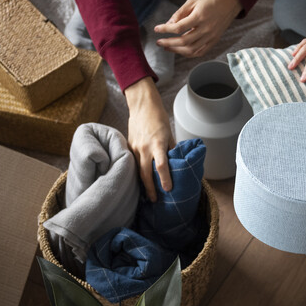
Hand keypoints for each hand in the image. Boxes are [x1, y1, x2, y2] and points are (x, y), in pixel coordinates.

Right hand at [124, 78, 174, 201]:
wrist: (142, 106)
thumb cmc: (158, 118)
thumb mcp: (169, 133)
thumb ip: (171, 149)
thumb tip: (177, 163)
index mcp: (157, 143)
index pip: (162, 165)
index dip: (165, 179)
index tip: (168, 189)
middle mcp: (144, 147)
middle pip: (146, 173)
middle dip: (150, 188)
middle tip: (154, 200)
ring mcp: (134, 148)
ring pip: (137, 170)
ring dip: (142, 184)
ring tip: (147, 196)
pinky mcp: (128, 147)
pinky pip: (133, 163)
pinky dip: (136, 173)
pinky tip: (139, 182)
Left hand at [153, 0, 241, 57]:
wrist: (231, 1)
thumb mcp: (193, 1)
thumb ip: (180, 13)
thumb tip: (169, 24)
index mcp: (199, 16)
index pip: (178, 27)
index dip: (165, 30)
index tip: (157, 29)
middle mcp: (206, 29)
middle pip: (184, 41)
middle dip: (169, 43)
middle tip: (159, 42)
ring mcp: (211, 36)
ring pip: (191, 50)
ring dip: (177, 50)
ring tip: (168, 47)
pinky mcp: (215, 40)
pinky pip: (201, 52)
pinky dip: (189, 54)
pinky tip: (181, 50)